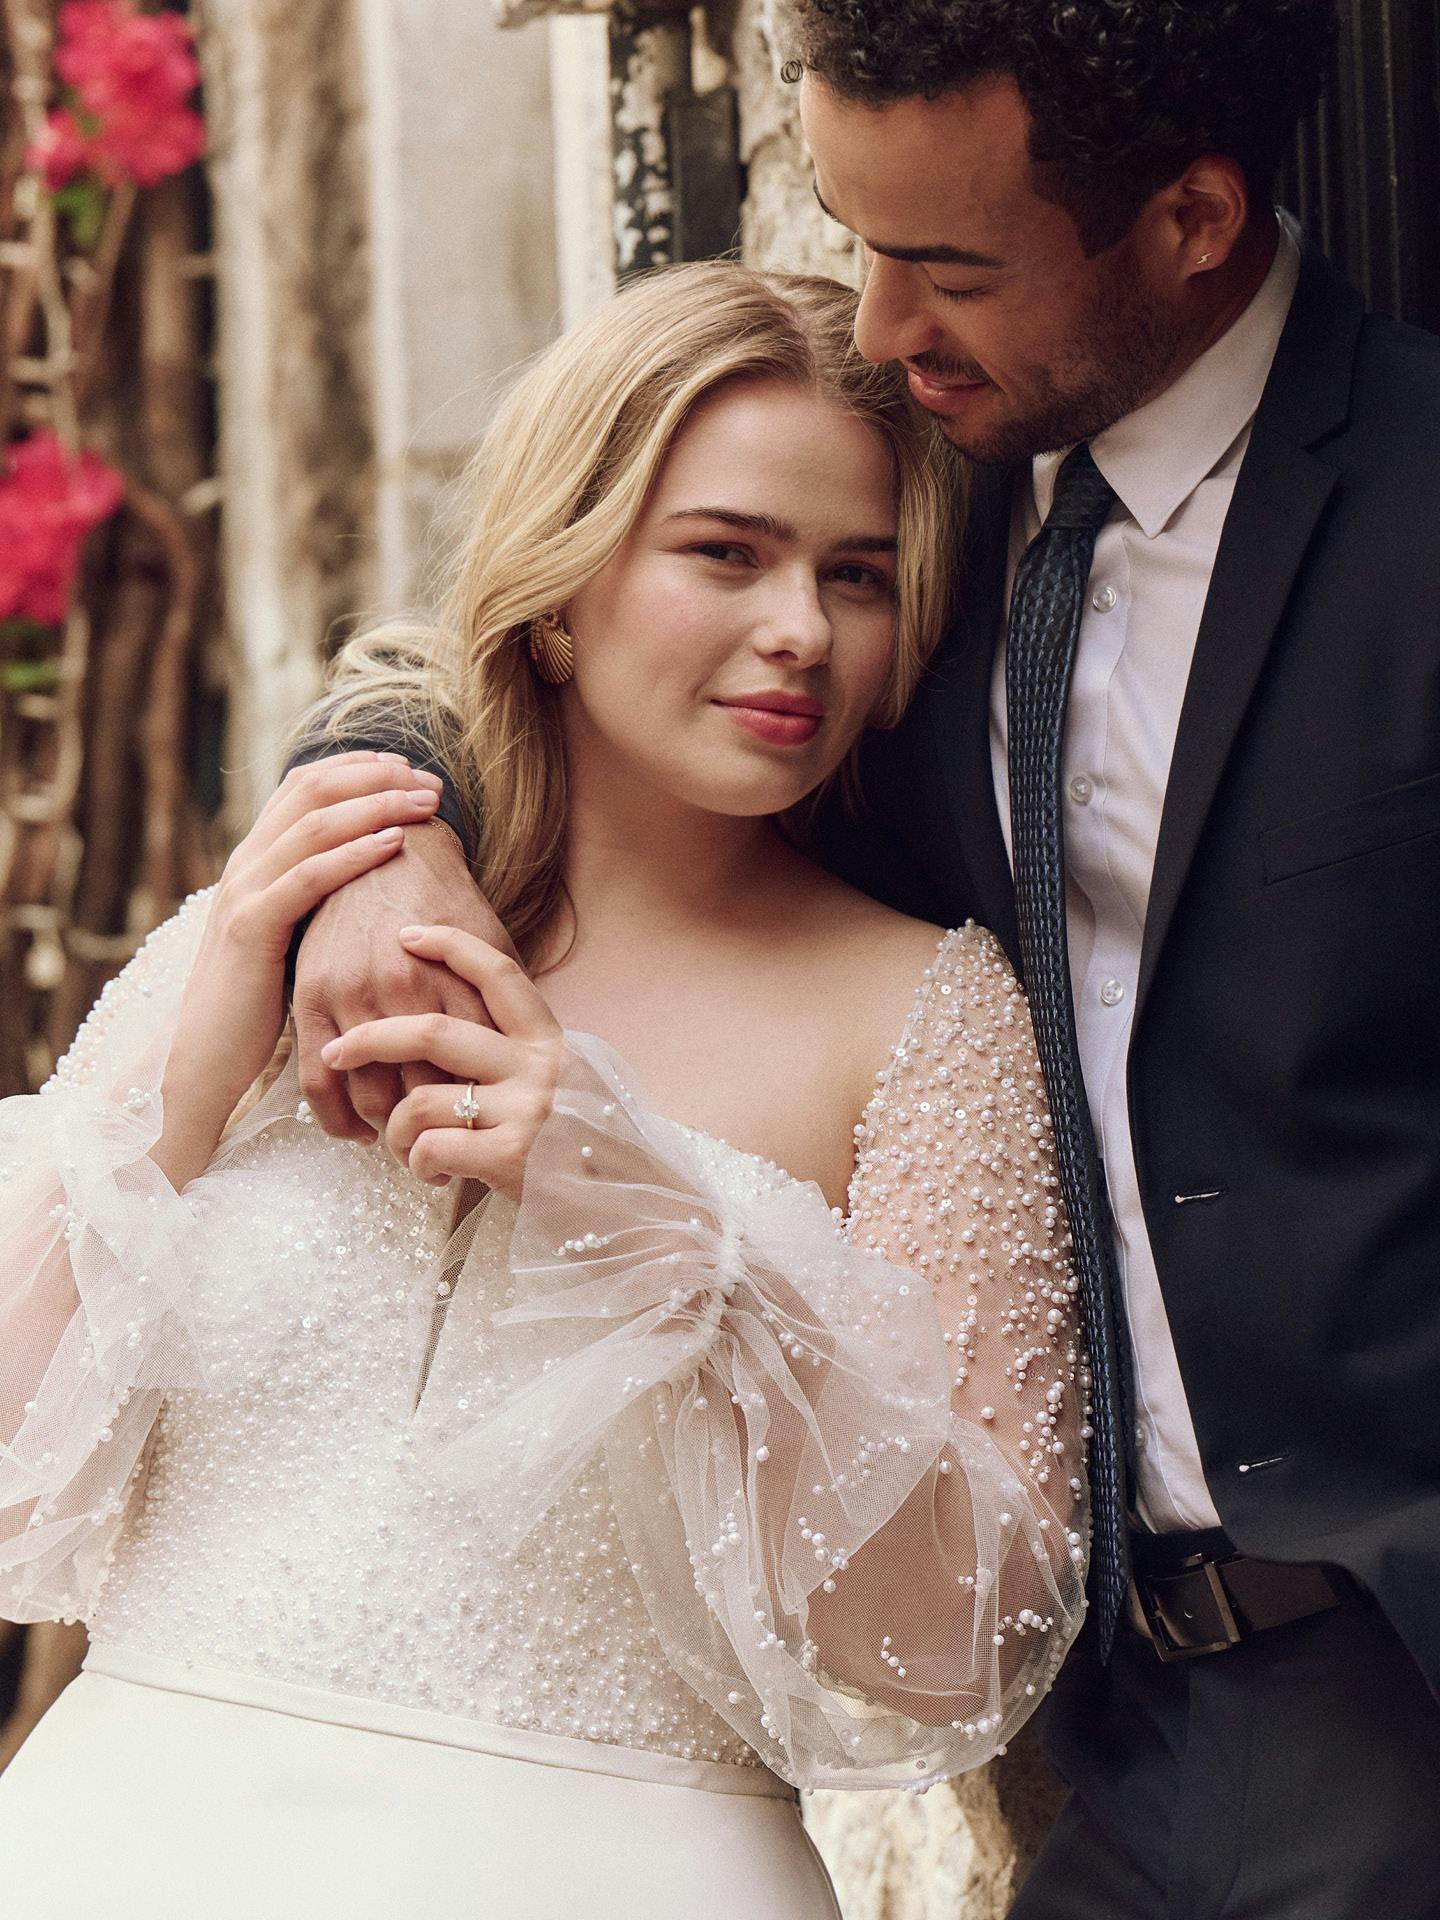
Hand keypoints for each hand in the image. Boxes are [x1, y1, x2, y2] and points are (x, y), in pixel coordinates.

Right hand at [157, 753, 443, 1182]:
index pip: (304, 786)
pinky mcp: (251, 927)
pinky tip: (394, 841)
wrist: (208, 1057)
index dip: (358, 767)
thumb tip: (373, 869)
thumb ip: (318, 898)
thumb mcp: (294, 935)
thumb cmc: (262, 1004)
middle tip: (428, 779)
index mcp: (256, 859)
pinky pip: (308, 876)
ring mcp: (245, 891)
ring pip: (314, 823)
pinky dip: (354, 852)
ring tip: (425, 801)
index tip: (408, 767)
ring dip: (376, 804)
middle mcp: (246, 863)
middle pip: (311, 790)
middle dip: (375, 776)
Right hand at [292, 818, 517, 1143]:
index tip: (487, 1135)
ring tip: (404, 1143)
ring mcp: (353, 998)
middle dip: (437, 1131)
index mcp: (452, 986)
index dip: (480, 1114)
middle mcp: (403, 995)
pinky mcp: (311, 998)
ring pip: (372, 1098)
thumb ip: (503, 998)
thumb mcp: (487, 940)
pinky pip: (320, 1084)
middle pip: (423, 1096)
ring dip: (388, 1131)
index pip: (472, 1076)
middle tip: (445, 1150)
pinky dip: (337, 1121)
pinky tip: (355, 1133)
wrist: (382, 846)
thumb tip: (530, 1053)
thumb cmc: (445, 896)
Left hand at [319, 924, 563, 1199]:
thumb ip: (519, 1057)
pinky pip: (431, 1148)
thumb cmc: (586, 1147)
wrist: (634, 1202)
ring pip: (418, 1102)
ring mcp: (526, 1110)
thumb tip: (449, 1034)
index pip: (497, 973)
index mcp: (549, 1041)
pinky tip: (434, 1174)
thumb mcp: (564, 1083)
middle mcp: (539, 1066)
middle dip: (371, 1038)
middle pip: (433, 1032)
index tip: (407, 934)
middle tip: (337, 1052)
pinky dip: (418, 1164)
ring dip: (397, 1131)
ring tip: (408, 1150)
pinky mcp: (512, 1156)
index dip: (451, 946)